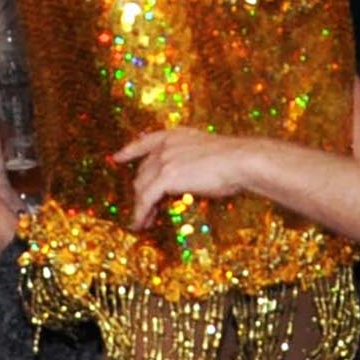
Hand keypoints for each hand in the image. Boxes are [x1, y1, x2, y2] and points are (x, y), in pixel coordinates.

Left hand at [115, 127, 255, 228]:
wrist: (242, 161)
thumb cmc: (235, 159)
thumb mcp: (207, 151)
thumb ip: (191, 158)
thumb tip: (190, 176)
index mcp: (176, 135)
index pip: (145, 141)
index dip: (130, 150)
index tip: (117, 157)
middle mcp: (165, 146)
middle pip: (143, 171)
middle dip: (141, 191)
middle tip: (144, 208)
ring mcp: (164, 161)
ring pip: (141, 187)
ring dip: (140, 206)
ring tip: (144, 221)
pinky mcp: (165, 178)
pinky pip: (146, 200)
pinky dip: (141, 214)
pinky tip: (140, 224)